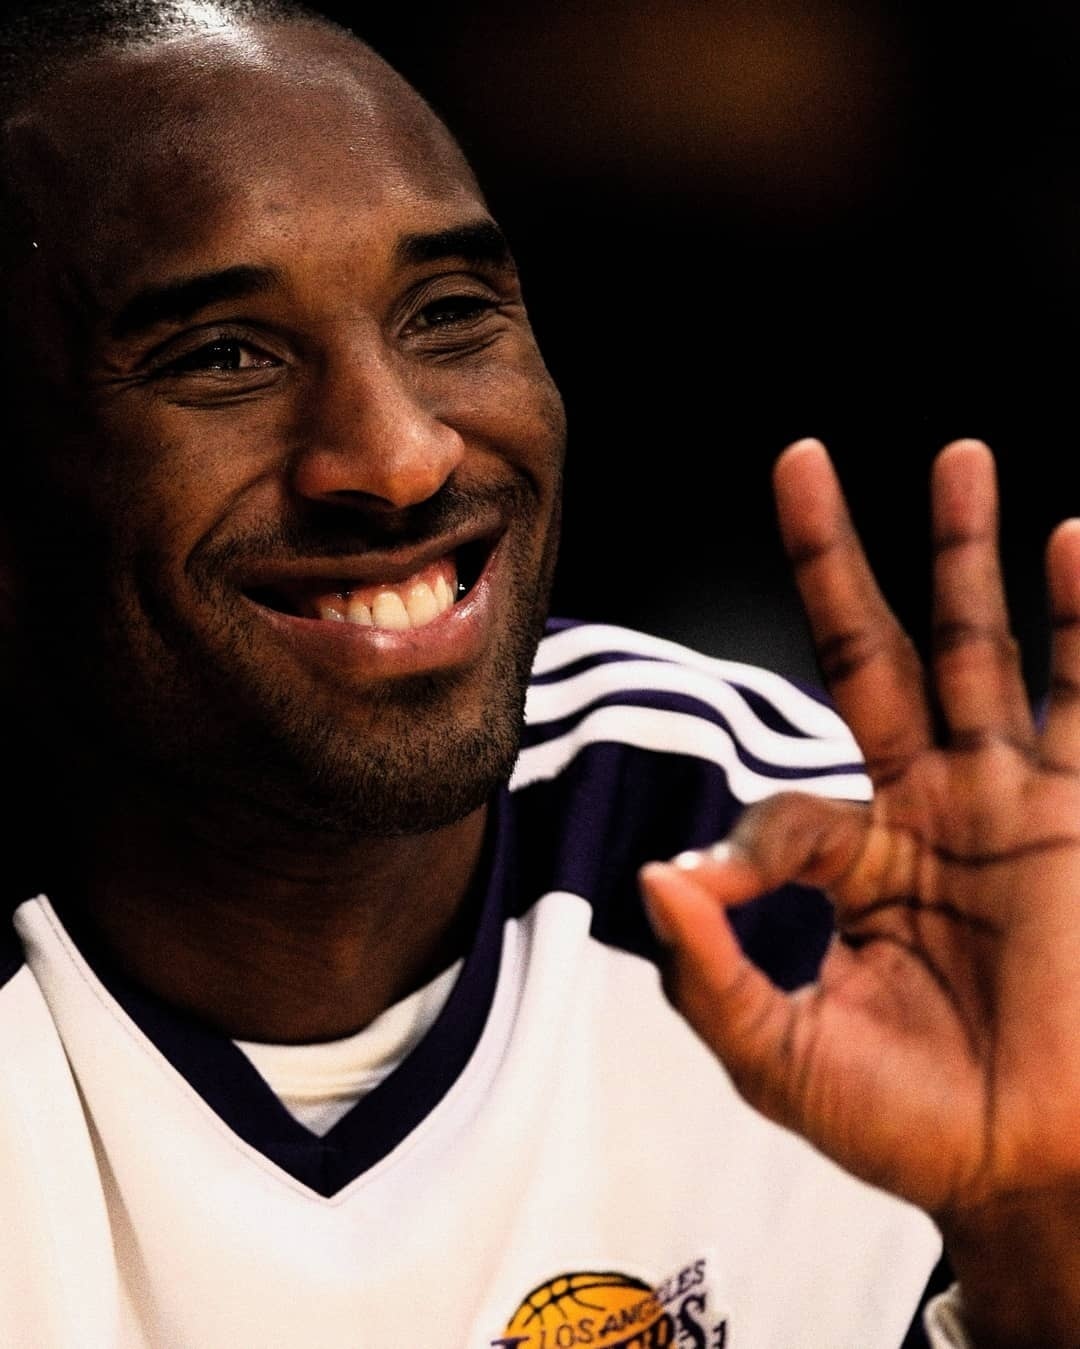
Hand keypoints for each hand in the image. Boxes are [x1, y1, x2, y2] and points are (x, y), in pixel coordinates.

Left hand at [639, 439, 1079, 1346]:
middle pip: (873, 654)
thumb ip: (712, 972)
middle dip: (839, 562)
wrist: (1027, 1171)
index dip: (756, 842)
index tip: (727, 892)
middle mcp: (926, 805)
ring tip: (958, 460)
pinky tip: (1076, 543)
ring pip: (981, 649)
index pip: (788, 802)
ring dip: (968, 555)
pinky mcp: (1077, 810)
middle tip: (804, 463)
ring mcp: (1007, 797)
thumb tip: (655, 877)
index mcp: (852, 859)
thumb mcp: (782, 1053)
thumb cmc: (908, 1121)